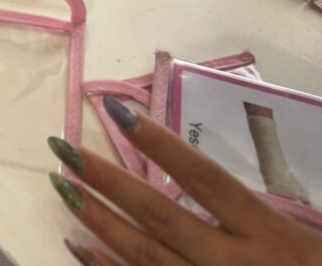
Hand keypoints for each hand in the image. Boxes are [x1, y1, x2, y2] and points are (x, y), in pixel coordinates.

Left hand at [47, 97, 321, 265]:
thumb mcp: (303, 238)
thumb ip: (251, 209)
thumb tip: (197, 176)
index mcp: (269, 235)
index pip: (206, 179)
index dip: (161, 146)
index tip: (116, 111)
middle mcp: (235, 263)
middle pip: (162, 216)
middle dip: (109, 182)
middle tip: (64, 149)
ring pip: (145, 256)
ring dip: (99, 221)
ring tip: (63, 187)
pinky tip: (77, 246)